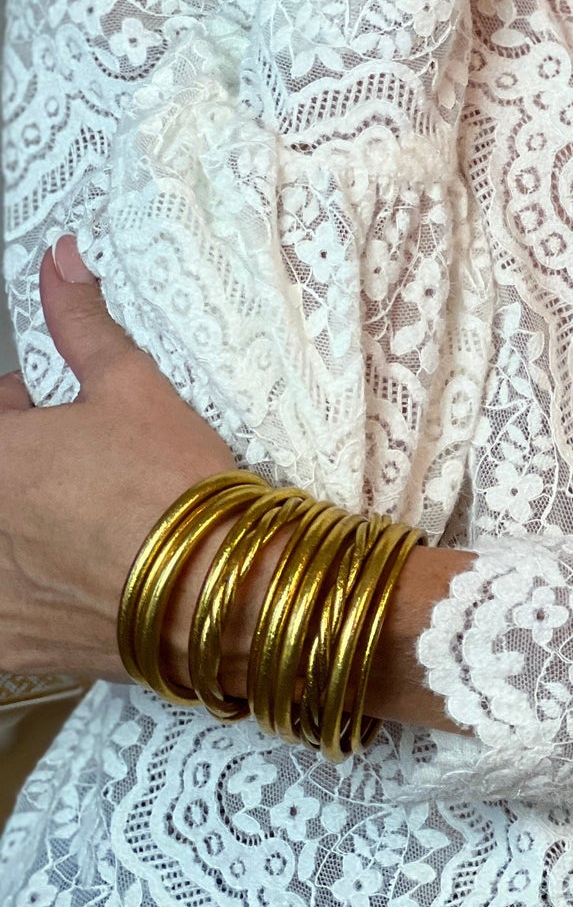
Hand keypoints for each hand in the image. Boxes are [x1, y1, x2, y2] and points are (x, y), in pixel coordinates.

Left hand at [0, 238, 237, 683]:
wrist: (217, 590)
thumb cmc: (174, 487)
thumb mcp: (133, 385)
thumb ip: (83, 323)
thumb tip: (61, 260)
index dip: (29, 411)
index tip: (61, 416)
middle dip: (29, 470)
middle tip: (88, 469)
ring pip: (5, 541)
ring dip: (30, 528)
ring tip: (90, 526)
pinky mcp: (9, 646)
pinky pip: (8, 605)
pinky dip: (32, 591)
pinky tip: (80, 581)